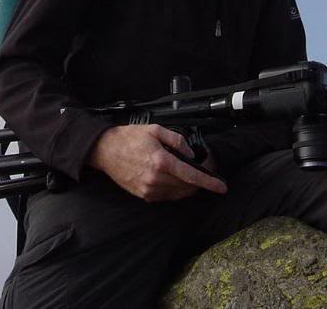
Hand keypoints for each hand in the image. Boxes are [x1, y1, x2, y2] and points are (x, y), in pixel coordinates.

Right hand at [88, 124, 227, 201]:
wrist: (105, 150)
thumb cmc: (128, 138)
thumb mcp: (155, 130)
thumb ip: (176, 140)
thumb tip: (190, 153)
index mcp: (161, 162)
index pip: (191, 176)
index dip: (209, 182)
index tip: (221, 187)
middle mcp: (156, 179)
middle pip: (187, 187)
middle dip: (200, 182)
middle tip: (205, 171)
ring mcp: (149, 190)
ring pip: (178, 194)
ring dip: (187, 187)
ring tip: (188, 174)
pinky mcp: (144, 195)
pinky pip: (167, 196)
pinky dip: (175, 190)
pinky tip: (174, 179)